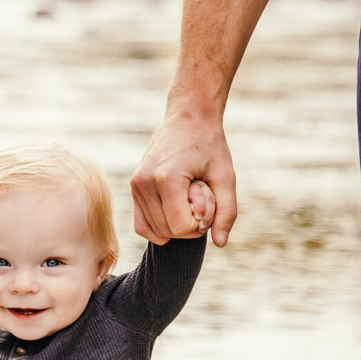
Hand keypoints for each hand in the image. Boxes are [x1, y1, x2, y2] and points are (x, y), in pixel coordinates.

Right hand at [131, 115, 236, 245]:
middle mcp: (143, 183)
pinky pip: (142, 225)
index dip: (201, 222)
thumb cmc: (210, 144)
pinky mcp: (133, 186)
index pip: (181, 227)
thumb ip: (226, 211)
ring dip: (176, 223)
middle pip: (168, 232)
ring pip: (155, 232)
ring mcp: (135, 185)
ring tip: (188, 196)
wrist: (188, 116)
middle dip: (190, 223)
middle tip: (200, 195)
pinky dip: (161, 226)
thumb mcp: (226, 176)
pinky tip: (176, 209)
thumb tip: (220, 243)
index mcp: (165, 179)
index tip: (209, 198)